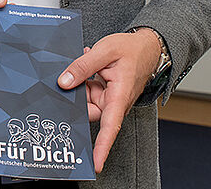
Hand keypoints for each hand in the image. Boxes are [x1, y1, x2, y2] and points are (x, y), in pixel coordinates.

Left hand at [56, 29, 163, 172]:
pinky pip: (88, 92)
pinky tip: (88, 66)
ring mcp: (109, 99)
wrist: (146, 46)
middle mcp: (115, 102)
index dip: (101, 147)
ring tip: (87, 64)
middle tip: (74, 74)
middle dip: (77, 96)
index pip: (110, 127)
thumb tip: (64, 81)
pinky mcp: (104, 94)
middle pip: (89, 110)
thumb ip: (83, 66)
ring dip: (81, 83)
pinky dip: (85, 79)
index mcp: (120, 96)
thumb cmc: (132, 50)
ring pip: (86, 100)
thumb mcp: (105, 50)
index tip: (95, 163)